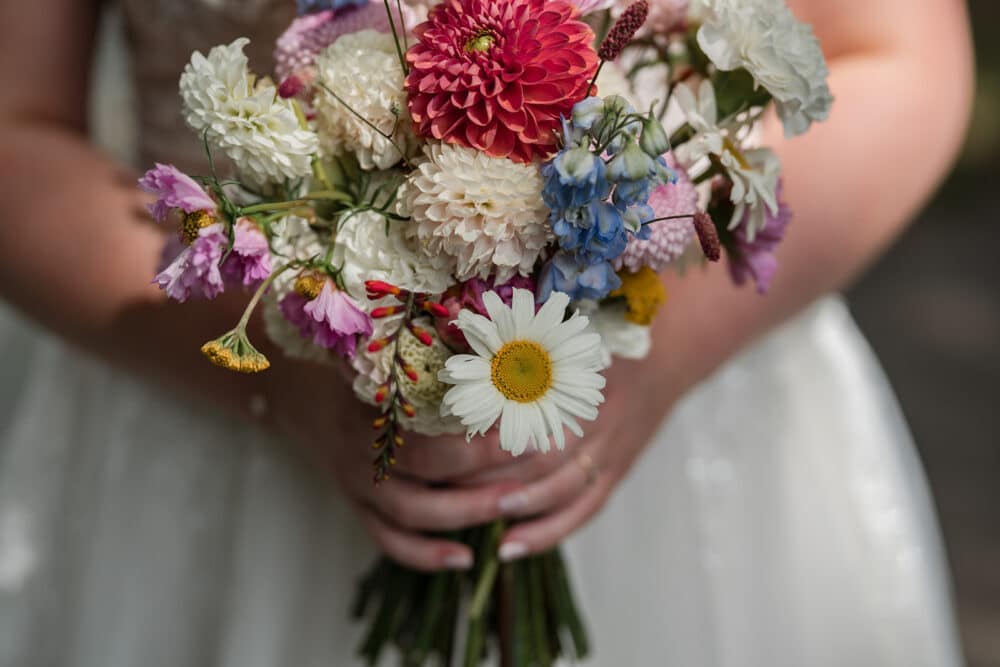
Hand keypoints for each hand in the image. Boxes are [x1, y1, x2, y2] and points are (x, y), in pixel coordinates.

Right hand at [264, 357, 525, 571]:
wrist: (304, 393)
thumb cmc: (366, 368)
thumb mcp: (393, 356)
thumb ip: (440, 363)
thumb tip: (511, 363)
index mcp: (374, 406)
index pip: (434, 428)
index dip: (479, 437)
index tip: (525, 429)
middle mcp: (364, 447)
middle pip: (427, 471)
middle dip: (482, 476)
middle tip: (532, 474)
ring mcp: (358, 482)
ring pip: (411, 513)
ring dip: (465, 515)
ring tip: (513, 509)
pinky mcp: (359, 507)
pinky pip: (389, 540)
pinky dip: (426, 556)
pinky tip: (467, 559)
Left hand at [451, 358, 675, 561]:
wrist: (668, 350)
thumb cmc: (602, 337)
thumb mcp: (561, 335)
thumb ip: (517, 349)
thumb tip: (454, 360)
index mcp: (574, 374)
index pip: (520, 409)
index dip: (481, 430)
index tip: (438, 443)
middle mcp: (592, 415)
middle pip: (535, 454)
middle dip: (487, 475)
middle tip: (439, 489)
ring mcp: (609, 447)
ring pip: (558, 487)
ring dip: (515, 507)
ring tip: (474, 519)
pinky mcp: (617, 471)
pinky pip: (582, 510)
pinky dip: (546, 532)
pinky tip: (509, 548)